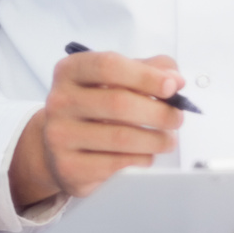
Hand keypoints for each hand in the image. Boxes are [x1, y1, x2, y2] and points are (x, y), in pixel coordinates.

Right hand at [8, 50, 185, 210]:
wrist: (57, 146)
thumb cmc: (94, 109)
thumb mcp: (116, 80)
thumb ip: (148, 71)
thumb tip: (174, 79)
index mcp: (70, 72)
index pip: (108, 66)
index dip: (145, 76)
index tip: (171, 86)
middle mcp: (59, 101)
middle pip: (119, 103)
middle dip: (159, 113)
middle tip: (176, 119)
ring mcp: (60, 135)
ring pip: (122, 137)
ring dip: (155, 140)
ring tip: (166, 140)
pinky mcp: (69, 166)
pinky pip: (117, 164)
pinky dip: (141, 160)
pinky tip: (144, 155)